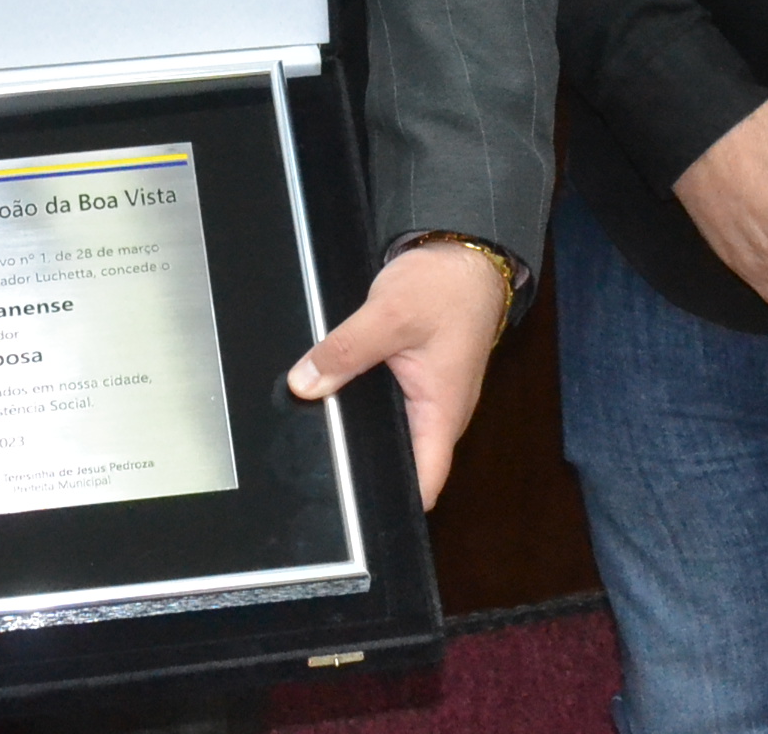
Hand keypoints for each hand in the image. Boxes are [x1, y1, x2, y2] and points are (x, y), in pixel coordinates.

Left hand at [285, 240, 509, 506]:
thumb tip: (304, 383)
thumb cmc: (445, 286)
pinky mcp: (414, 381)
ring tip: (319, 440)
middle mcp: (438, 415)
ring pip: (390, 434)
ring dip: (361, 435)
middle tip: (318, 474)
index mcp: (443, 413)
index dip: (393, 505)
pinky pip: (386, 408)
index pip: (424, 482)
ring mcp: (426, 399)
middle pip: (401, 462)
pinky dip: (362, 407)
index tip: (354, 516)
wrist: (462, 252)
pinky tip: (332, 402)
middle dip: (365, 470)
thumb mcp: (390, 313)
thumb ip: (345, 350)